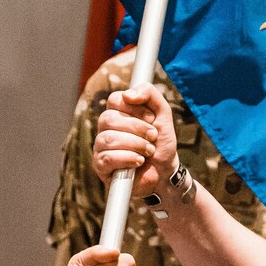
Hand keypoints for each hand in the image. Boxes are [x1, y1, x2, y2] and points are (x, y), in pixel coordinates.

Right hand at [93, 82, 178, 197]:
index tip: (152, 119)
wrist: (165, 171)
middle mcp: (106, 128)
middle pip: (108, 118)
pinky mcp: (100, 166)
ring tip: (149, 151)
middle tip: (153, 137)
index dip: (135, 108)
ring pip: (108, 138)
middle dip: (137, 128)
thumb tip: (127, 94)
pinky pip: (108, 157)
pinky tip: (139, 161)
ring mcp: (101, 147)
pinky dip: (128, 158)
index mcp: (118, 113)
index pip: (115, 100)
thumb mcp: (162, 113)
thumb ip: (149, 94)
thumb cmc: (161, 143)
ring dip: (136, 144)